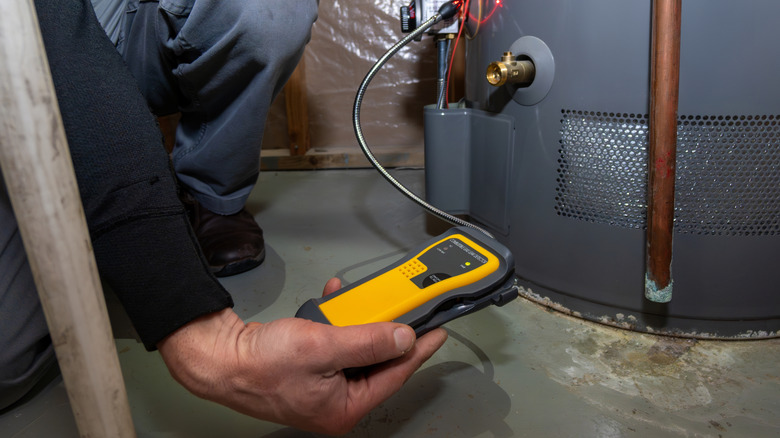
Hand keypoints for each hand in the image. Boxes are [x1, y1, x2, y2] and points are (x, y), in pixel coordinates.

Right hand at [157, 278, 447, 434]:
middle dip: (385, 331)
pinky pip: (336, 344)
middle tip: (404, 308)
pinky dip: (337, 322)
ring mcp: (323, 387)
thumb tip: (404, 338)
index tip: (437, 329)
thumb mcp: (323, 346)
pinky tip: (335, 303)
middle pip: (377, 362)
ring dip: (358, 322)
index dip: (418, 349)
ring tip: (359, 302)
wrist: (218, 357)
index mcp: (345, 408)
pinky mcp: (310, 370)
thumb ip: (368, 341)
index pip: (395, 374)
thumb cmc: (260, 363)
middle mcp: (336, 402)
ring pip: (357, 349)